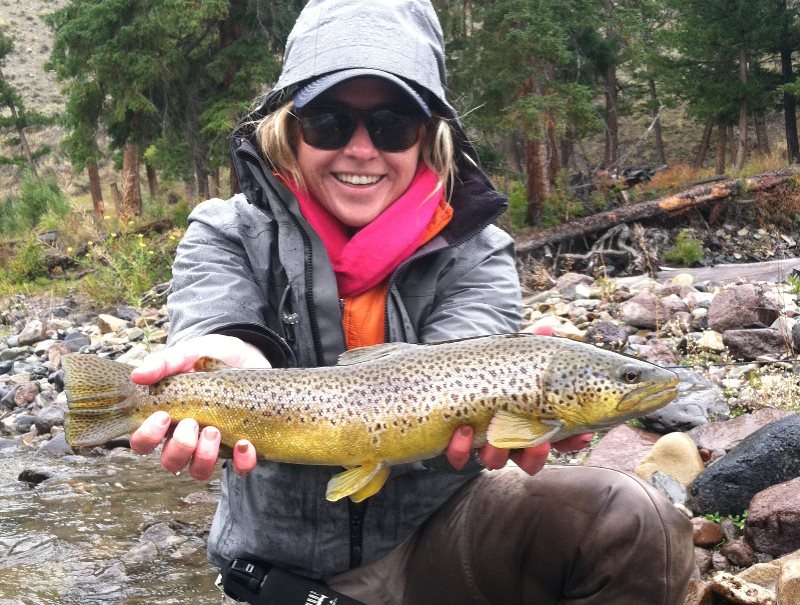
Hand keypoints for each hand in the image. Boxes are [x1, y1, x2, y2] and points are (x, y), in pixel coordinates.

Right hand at [129, 335, 269, 478]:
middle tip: (192, 423)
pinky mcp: (241, 446)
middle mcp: (187, 437)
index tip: (164, 415)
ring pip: (199, 471)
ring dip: (204, 456)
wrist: (248, 356)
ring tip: (214, 431)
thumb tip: (138, 375)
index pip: (143, 442)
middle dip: (180, 446)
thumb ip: (165, 362)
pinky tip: (244, 442)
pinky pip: (239, 468)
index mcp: (167, 418)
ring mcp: (214, 445)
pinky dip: (241, 461)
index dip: (147, 437)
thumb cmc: (212, 357)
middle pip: (171, 461)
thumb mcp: (189, 353)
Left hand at [445, 325, 592, 474]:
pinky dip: (461, 449)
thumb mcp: (510, 357)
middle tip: (541, 443)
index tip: (583, 434)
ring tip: (495, 436)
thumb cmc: (489, 370)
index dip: (572, 441)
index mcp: (528, 421)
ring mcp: (482, 445)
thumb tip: (547, 326)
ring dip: (497, 453)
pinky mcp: (454, 447)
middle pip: (530, 460)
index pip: (558, 438)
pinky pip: (459, 458)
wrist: (447, 376)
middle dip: (537, 454)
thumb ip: (529, 345)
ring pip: (495, 461)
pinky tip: (462, 430)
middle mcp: (508, 439)